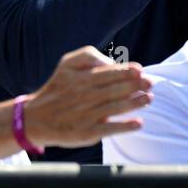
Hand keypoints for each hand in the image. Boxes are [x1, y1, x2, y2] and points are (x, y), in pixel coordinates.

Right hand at [22, 47, 152, 148]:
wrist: (36, 119)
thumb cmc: (58, 88)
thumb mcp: (66, 63)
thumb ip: (88, 55)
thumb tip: (110, 61)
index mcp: (80, 78)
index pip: (109, 73)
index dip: (127, 72)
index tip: (141, 71)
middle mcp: (83, 96)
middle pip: (115, 90)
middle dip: (135, 86)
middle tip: (151, 84)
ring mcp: (85, 115)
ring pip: (115, 108)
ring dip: (135, 103)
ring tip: (149, 99)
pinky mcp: (86, 133)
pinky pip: (108, 129)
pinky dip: (124, 126)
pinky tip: (138, 123)